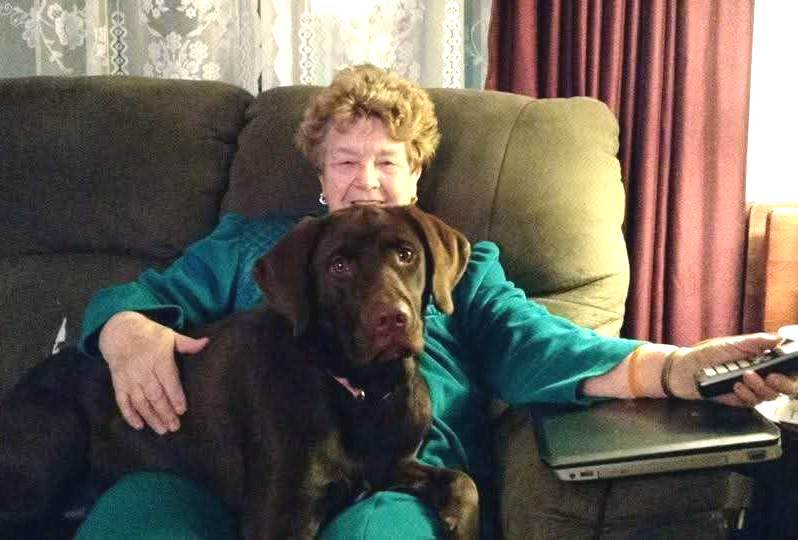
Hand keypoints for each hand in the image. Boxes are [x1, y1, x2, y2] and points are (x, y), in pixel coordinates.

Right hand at [98, 311, 208, 433]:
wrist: (119, 332)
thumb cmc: (150, 335)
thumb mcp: (169, 335)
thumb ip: (187, 343)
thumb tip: (208, 342)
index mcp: (158, 358)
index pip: (168, 379)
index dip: (175, 395)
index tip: (182, 410)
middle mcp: (142, 369)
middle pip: (155, 394)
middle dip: (165, 412)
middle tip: (175, 427)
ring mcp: (129, 377)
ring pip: (140, 401)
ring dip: (150, 417)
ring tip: (162, 430)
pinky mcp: (118, 383)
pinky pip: (122, 401)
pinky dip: (129, 414)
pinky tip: (139, 426)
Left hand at [666, 333, 795, 406]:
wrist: (683, 370)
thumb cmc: (706, 354)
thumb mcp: (731, 344)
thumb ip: (756, 342)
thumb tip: (780, 338)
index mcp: (761, 360)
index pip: (786, 368)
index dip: (793, 372)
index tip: (791, 369)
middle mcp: (759, 375)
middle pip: (785, 386)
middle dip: (784, 383)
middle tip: (772, 377)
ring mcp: (750, 389)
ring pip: (769, 395)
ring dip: (760, 387)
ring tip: (744, 376)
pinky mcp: (739, 400)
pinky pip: (752, 403)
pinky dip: (746, 395)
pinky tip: (736, 387)